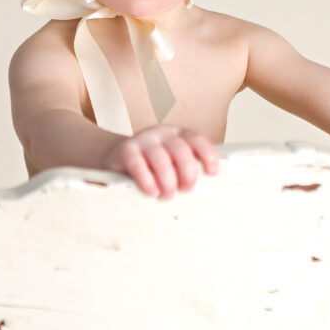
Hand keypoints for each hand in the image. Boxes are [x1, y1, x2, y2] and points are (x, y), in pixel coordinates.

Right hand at [103, 125, 219, 198]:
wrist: (116, 163)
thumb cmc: (152, 169)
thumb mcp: (172, 164)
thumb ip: (187, 169)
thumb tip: (210, 184)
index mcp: (178, 135)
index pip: (197, 139)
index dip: (208, 155)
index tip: (212, 173)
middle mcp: (161, 134)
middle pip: (181, 150)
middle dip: (187, 174)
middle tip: (185, 190)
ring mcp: (142, 140)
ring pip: (161, 158)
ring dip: (167, 181)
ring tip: (166, 195)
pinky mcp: (125, 151)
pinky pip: (138, 164)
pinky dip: (147, 180)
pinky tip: (151, 191)